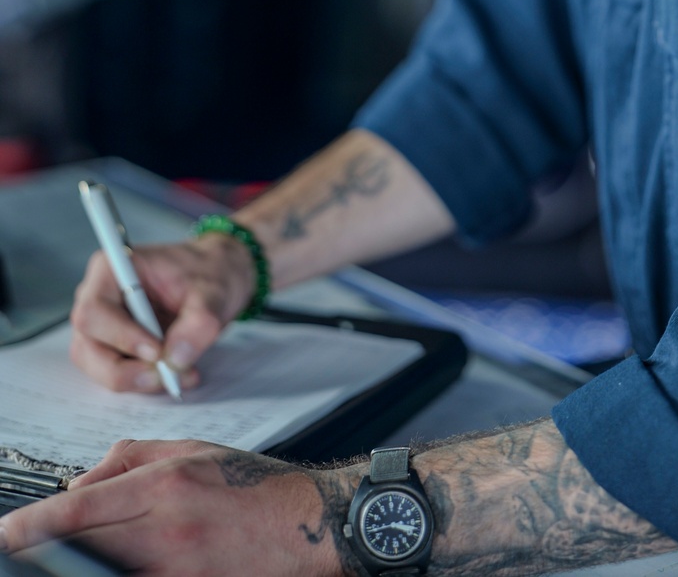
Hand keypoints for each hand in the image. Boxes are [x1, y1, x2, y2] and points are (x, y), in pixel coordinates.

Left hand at [0, 439, 351, 576]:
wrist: (309, 525)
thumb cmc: (252, 485)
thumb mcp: (193, 450)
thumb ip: (131, 458)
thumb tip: (79, 483)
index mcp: (165, 484)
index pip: (77, 510)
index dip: (31, 527)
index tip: (5, 535)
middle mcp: (166, 529)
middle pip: (82, 551)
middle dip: (42, 555)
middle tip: (17, 555)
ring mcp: (177, 570)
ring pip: (105, 574)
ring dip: (78, 569)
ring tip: (58, 563)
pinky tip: (109, 570)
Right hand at [69, 234, 256, 391]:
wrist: (216, 276)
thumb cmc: (208, 273)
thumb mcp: (213, 293)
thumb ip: (198, 324)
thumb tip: (175, 360)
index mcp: (112, 269)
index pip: (94, 311)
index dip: (121, 337)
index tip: (157, 351)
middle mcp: (98, 296)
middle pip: (88, 346)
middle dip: (126, 370)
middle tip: (167, 375)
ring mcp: (102, 324)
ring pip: (98, 366)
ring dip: (137, 379)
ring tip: (180, 374)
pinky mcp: (113, 345)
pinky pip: (116, 372)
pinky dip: (145, 379)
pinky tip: (178, 373)